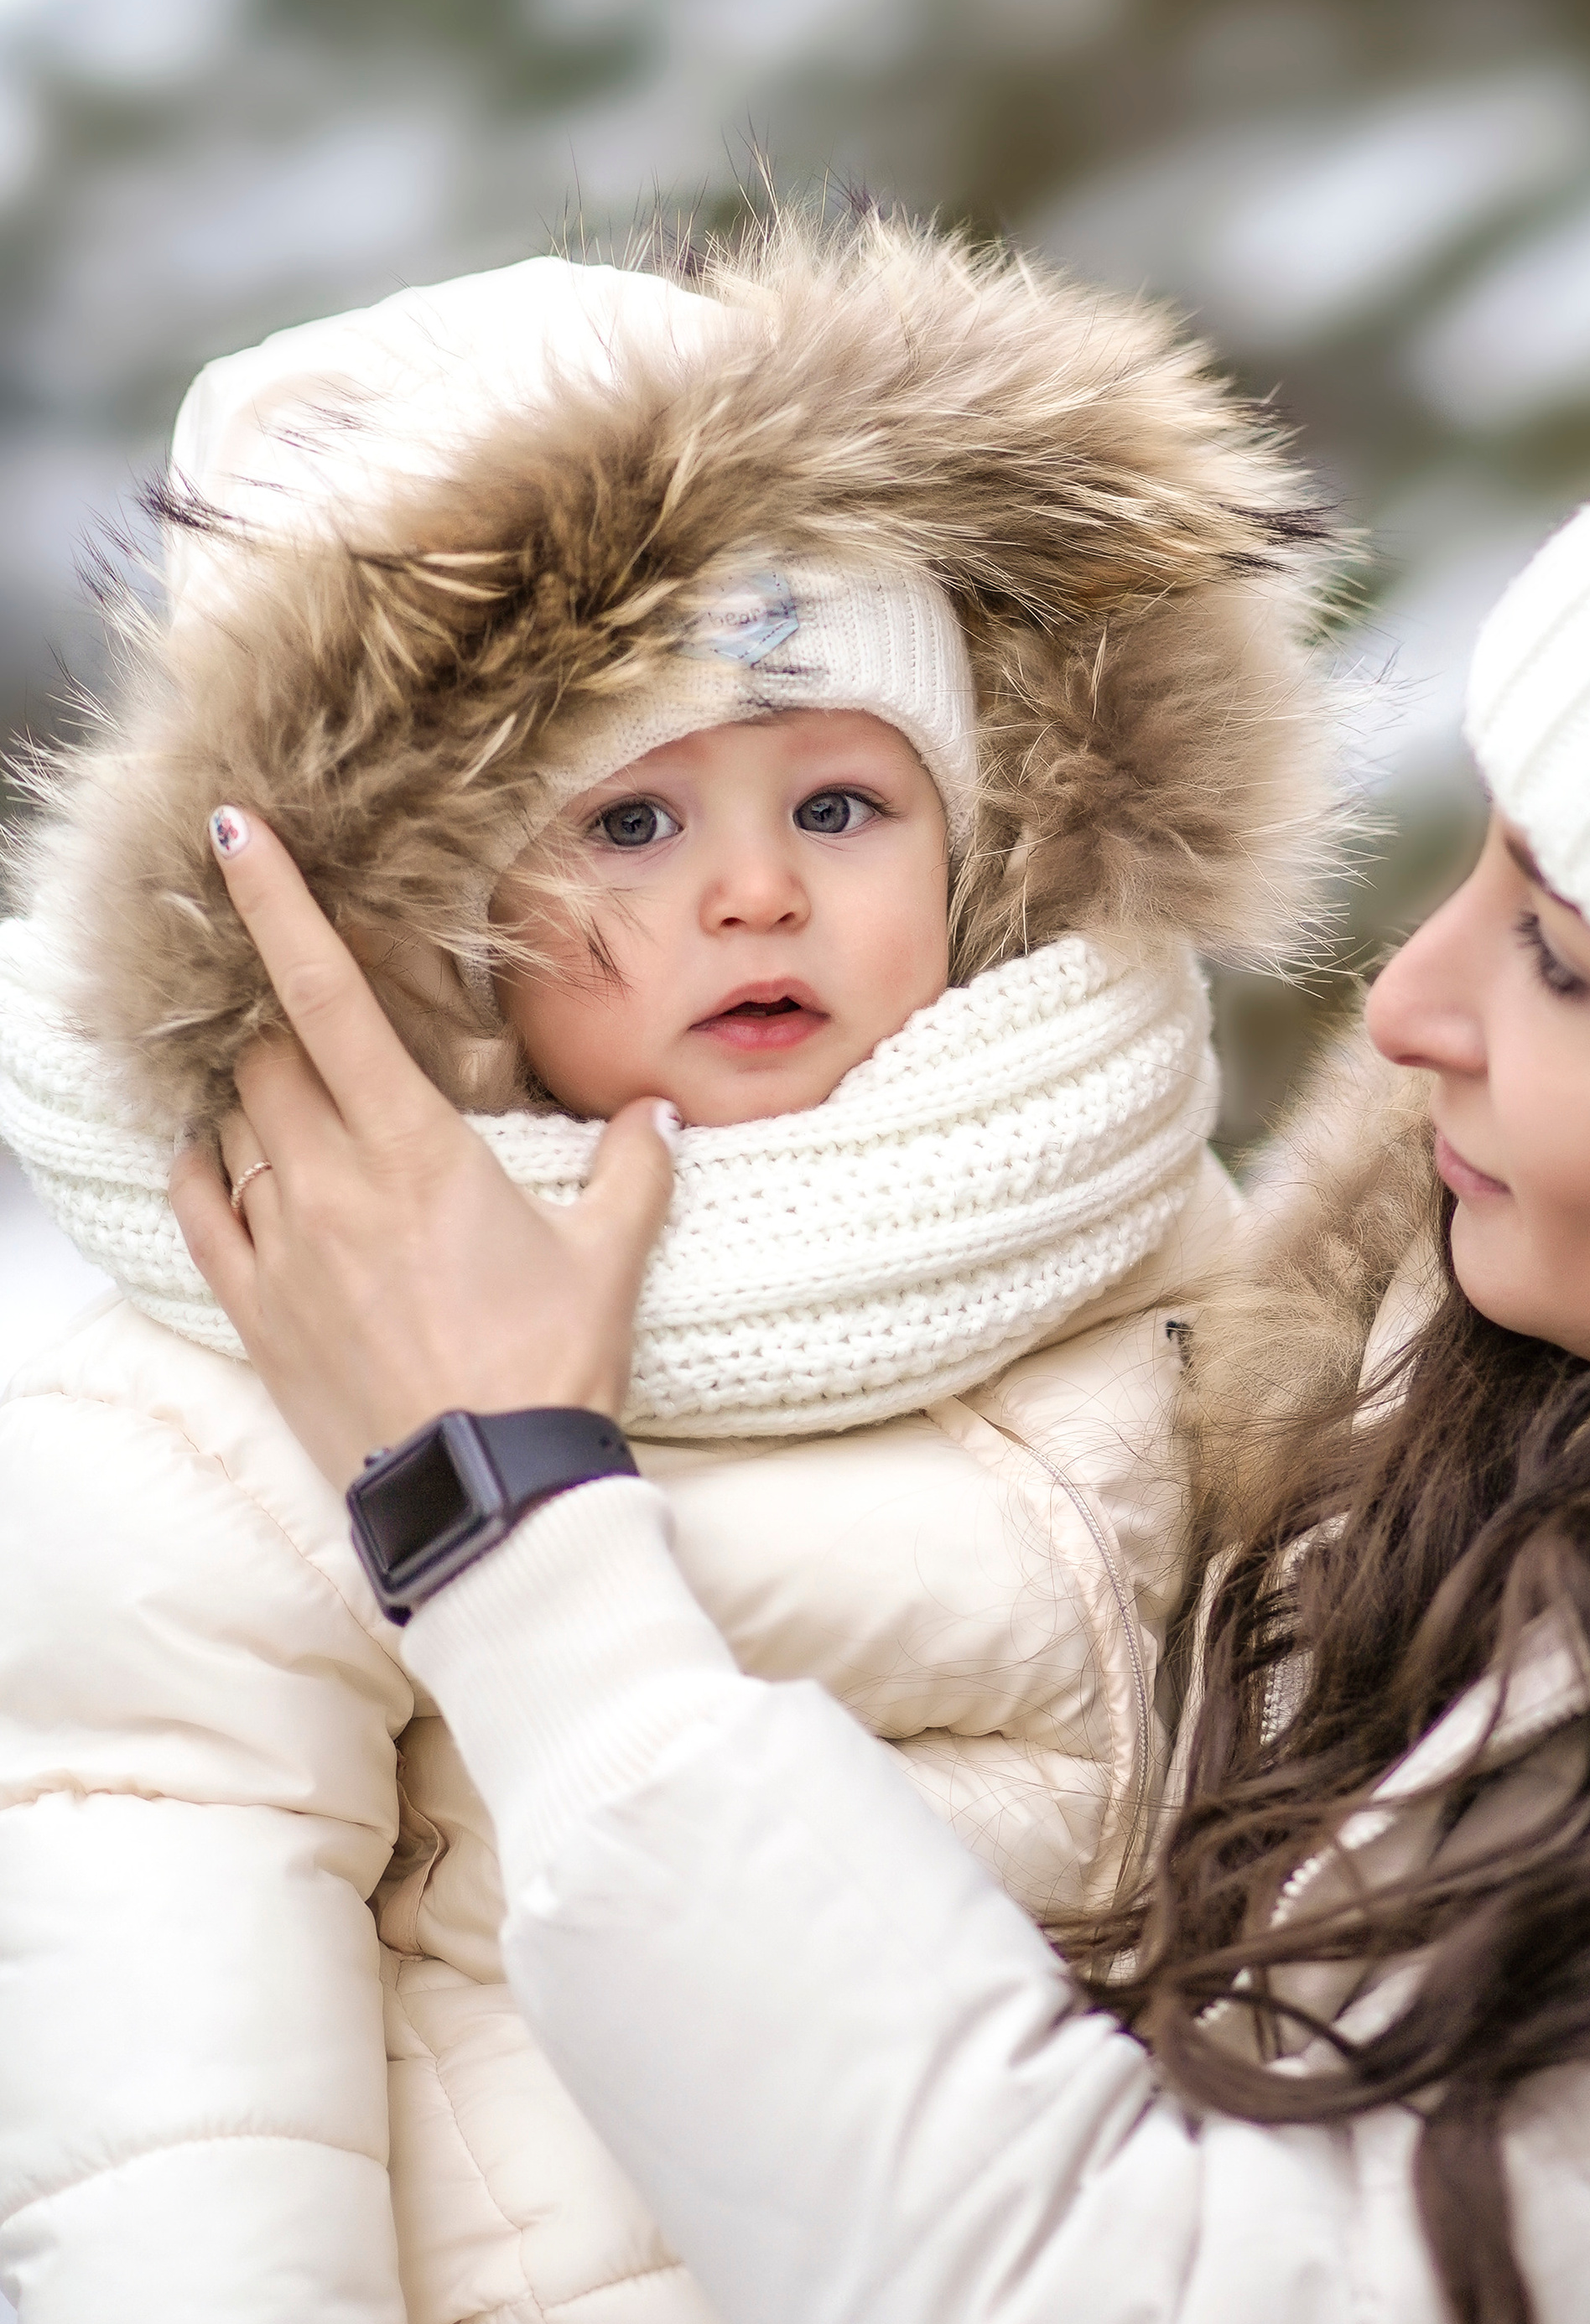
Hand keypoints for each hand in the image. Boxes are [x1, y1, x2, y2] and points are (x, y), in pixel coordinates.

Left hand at [168, 810, 675, 1488]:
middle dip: (283, 1022)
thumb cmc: (549, 1369)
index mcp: (417, 1150)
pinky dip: (206, 1166)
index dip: (276, 905)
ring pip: (231, 1123)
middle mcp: (331, 1183)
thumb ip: (632, 1175)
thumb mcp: (609, 1261)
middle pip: (264, 1053)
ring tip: (295, 1105)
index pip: (327, 996)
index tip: (233, 834)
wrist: (488, 1489)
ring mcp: (282, 1244)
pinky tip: (228, 1160)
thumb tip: (656, 1116)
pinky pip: (199, 1204)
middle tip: (319, 1022)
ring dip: (255, 1099)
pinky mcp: (252, 1306)